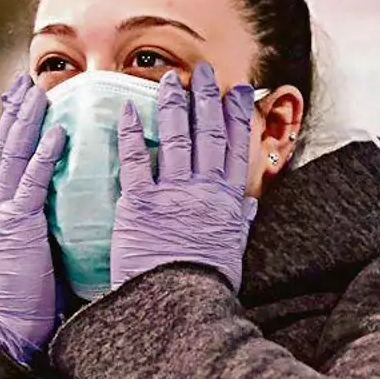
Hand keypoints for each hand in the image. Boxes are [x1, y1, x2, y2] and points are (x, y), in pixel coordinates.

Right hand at [0, 73, 67, 364]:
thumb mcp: (44, 253)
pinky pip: (30, 185)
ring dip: (26, 121)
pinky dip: (42, 156)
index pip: (12, 159)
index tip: (28, 98)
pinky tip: (56, 133)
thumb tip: (83, 207)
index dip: (18, 127)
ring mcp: (5, 216)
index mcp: (7, 212)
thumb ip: (54, 226)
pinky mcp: (17, 230)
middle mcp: (0, 207)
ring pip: (13, 156)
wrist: (15, 332)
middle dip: (16, 111)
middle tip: (26, 79)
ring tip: (37, 91)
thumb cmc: (37, 300)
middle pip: (7, 147)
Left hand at [111, 64, 257, 291]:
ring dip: (174, 106)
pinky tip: (130, 111)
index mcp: (228, 202)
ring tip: (169, 80)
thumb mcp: (231, 252)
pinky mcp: (139, 205)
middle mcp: (203, 191)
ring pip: (177, 139)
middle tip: (203, 73)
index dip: (238, 115)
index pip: (236, 148)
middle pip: (208, 134)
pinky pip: (135, 162)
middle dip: (207, 98)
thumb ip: (238, 223)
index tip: (240, 91)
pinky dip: (133, 134)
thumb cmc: (202, 286)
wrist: (174, 306)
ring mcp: (172, 195)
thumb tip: (249, 203)